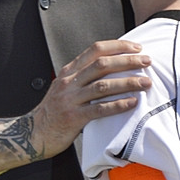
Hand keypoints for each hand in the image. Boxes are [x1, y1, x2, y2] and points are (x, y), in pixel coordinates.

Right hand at [32, 40, 151, 155]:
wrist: (32, 134)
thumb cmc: (54, 110)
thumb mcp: (66, 86)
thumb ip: (84, 76)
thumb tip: (115, 66)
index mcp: (69, 71)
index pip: (95, 50)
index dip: (118, 46)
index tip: (137, 48)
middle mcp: (69, 82)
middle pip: (102, 64)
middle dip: (128, 61)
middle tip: (147, 62)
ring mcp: (70, 100)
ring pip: (103, 86)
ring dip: (128, 82)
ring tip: (146, 83)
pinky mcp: (73, 118)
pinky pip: (99, 109)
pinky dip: (118, 105)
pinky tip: (132, 103)